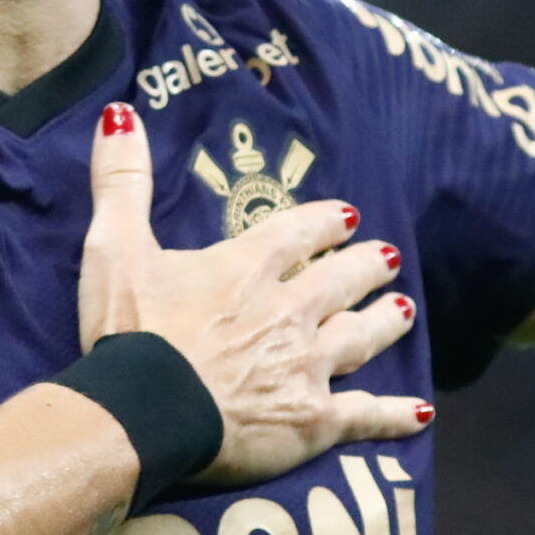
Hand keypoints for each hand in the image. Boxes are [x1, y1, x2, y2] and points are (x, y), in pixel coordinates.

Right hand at [76, 105, 429, 484]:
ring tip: (404, 310)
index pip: (298, 234)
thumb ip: (122, 179)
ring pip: (360, 338)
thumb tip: (121, 113)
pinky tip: (420, 413)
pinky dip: (393, 415)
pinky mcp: (312, 421)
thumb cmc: (129, 332)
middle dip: (366, 267)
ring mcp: (306, 367)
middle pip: (339, 282)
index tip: (347, 217)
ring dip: (384, 322)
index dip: (324, 224)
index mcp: (246, 268)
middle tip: (390, 258)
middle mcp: (288, 311)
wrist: (141, 414)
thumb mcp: (114, 245)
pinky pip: (364, 415)